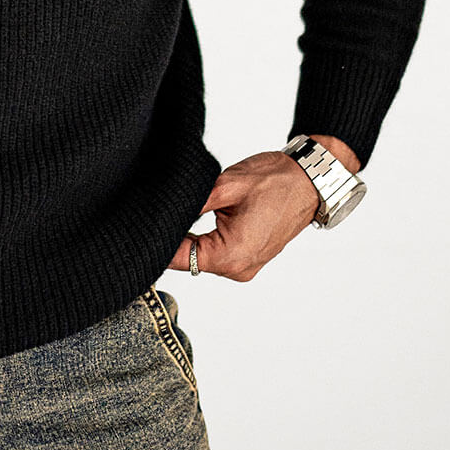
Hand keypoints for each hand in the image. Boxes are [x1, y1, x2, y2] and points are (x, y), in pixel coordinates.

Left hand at [166, 149, 320, 279]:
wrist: (309, 181)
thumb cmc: (275, 181)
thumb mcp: (225, 185)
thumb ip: (191, 203)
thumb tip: (162, 211)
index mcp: (233, 255)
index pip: (179, 258)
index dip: (157, 242)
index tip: (140, 227)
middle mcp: (239, 268)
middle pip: (188, 259)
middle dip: (172, 237)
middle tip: (155, 211)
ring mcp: (245, 266)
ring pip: (201, 256)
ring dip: (189, 236)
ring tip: (179, 211)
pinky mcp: (247, 257)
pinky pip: (216, 253)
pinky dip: (204, 238)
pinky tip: (197, 219)